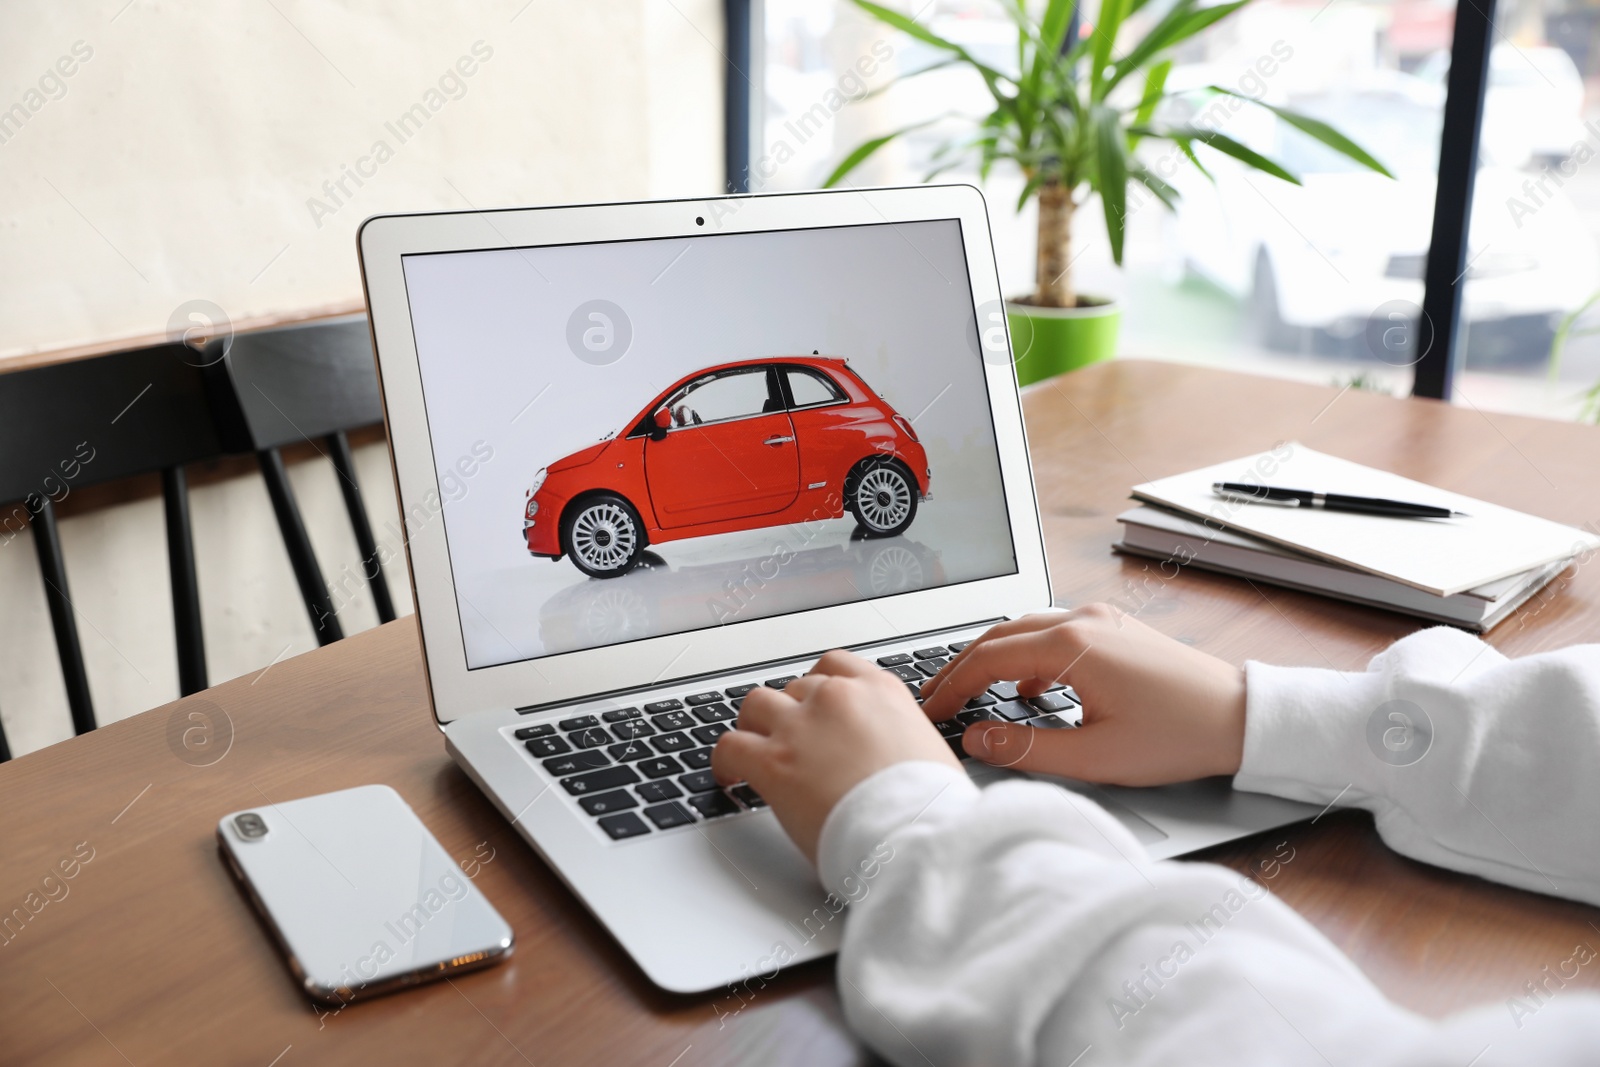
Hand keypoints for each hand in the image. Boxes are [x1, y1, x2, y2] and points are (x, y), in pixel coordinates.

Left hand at [712, 649, 959, 863]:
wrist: (917, 836)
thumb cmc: (930, 809)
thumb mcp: (927, 753)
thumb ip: (897, 739)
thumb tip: (885, 756)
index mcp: (881, 692)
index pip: (836, 666)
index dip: (818, 686)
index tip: (814, 703)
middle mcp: (838, 698)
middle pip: (795, 688)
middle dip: (790, 712)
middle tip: (788, 739)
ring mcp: (801, 726)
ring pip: (756, 705)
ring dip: (754, 726)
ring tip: (753, 748)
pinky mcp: (772, 761)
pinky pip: (729, 747)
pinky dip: (724, 761)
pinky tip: (729, 776)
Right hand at [919, 605, 1246, 786]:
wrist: (1239, 717)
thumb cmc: (1177, 736)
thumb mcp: (1094, 757)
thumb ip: (1025, 749)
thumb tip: (976, 738)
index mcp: (1073, 646)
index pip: (988, 659)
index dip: (951, 687)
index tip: (931, 712)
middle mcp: (1083, 621)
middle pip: (999, 635)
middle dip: (961, 667)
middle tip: (936, 699)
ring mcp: (1101, 619)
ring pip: (1025, 628)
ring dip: (992, 657)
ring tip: (969, 690)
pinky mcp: (1115, 627)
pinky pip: (1053, 632)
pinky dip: (1027, 654)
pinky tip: (1027, 685)